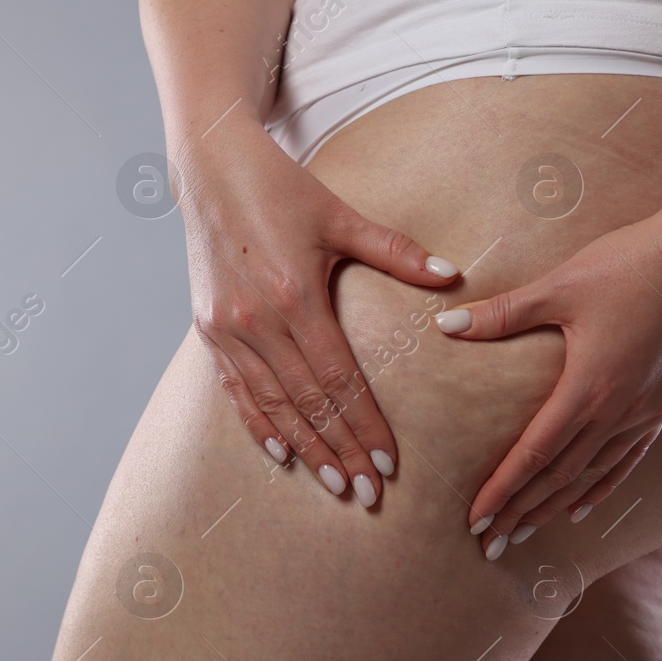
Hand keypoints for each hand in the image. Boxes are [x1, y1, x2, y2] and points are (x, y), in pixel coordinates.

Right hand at [178, 122, 460, 505]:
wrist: (210, 166)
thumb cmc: (281, 188)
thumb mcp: (340, 215)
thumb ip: (396, 251)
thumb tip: (452, 275)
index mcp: (293, 295)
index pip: (338, 379)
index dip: (365, 424)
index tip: (389, 463)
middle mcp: (257, 321)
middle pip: (308, 403)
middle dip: (342, 451)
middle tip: (370, 494)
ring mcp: (227, 329)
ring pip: (272, 405)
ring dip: (306, 448)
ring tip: (335, 483)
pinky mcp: (208, 330)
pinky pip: (236, 390)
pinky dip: (259, 425)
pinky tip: (282, 453)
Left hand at [434, 206, 661, 557]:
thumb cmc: (626, 265)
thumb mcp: (558, 286)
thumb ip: (502, 313)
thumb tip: (444, 324)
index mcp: (588, 388)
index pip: (535, 455)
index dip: (502, 491)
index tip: (475, 520)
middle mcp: (618, 411)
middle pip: (560, 477)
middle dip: (521, 511)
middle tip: (488, 543)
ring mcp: (645, 412)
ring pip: (592, 474)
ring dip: (555, 505)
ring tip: (525, 531)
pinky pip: (626, 460)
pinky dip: (600, 487)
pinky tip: (581, 506)